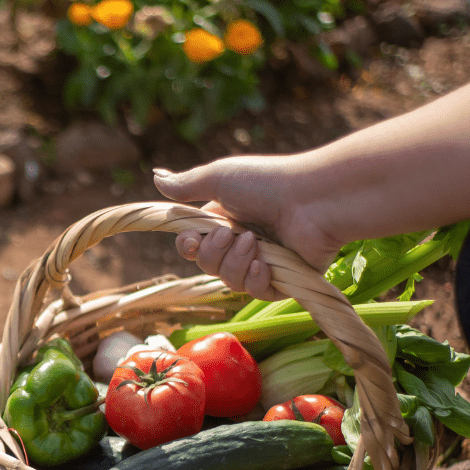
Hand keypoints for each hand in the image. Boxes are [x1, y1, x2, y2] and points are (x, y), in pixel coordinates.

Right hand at [153, 155, 345, 300]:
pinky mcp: (284, 280)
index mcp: (225, 220)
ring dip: (236, 263)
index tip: (191, 241)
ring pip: (230, 281)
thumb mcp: (220, 178)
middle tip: (232, 235)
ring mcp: (263, 262)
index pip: (193, 245)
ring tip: (255, 243)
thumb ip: (187, 184)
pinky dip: (256, 280)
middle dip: (214, 254)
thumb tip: (156, 176)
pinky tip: (264, 266)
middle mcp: (242, 242)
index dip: (188, 247)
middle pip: (208, 266)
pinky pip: (256, 293)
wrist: (312, 200)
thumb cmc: (268, 183)